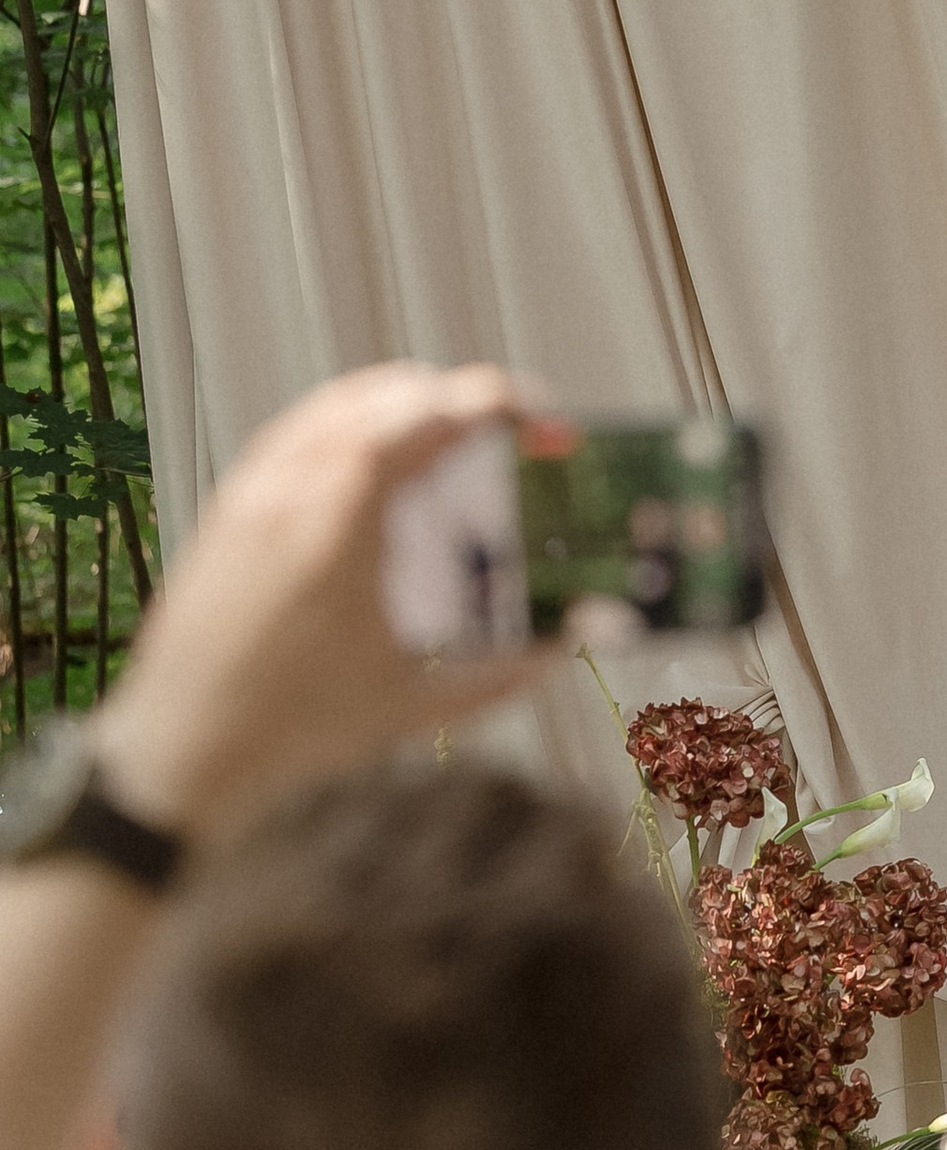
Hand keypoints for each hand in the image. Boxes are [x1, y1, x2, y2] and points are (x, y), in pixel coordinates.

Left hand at [95, 365, 553, 841]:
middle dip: (448, 398)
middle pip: (376, 402)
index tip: (525, 408)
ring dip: (396, 404)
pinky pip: (293, 437)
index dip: (478, 402)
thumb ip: (499, 673)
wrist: (183, 750)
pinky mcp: (226, 513)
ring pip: (329, 410)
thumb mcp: (412, 706)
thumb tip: (560, 643)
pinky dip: (345, 425)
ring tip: (444, 426)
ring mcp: (248, 498)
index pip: (412, 425)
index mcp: (335, 533)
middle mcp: (285, 497)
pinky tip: (369, 456)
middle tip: (500, 424)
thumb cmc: (290, 731)